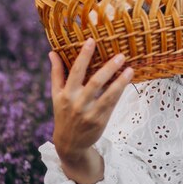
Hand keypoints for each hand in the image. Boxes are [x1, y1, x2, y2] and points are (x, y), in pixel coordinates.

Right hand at [49, 38, 133, 183]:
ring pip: (107, 95)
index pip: (75, 71)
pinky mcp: (100, 120)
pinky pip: (112, 104)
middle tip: (121, 55)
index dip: (84, 55)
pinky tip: (127, 80)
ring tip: (130, 69)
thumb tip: (52, 52)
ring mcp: (89, 113)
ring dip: (120, 81)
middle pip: (94, 82)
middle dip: (108, 68)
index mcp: (65, 93)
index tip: (92, 40)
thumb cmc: (63, 113)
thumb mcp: (56, 95)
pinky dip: (120, 91)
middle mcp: (77, 103)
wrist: (69, 143)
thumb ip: (56, 73)